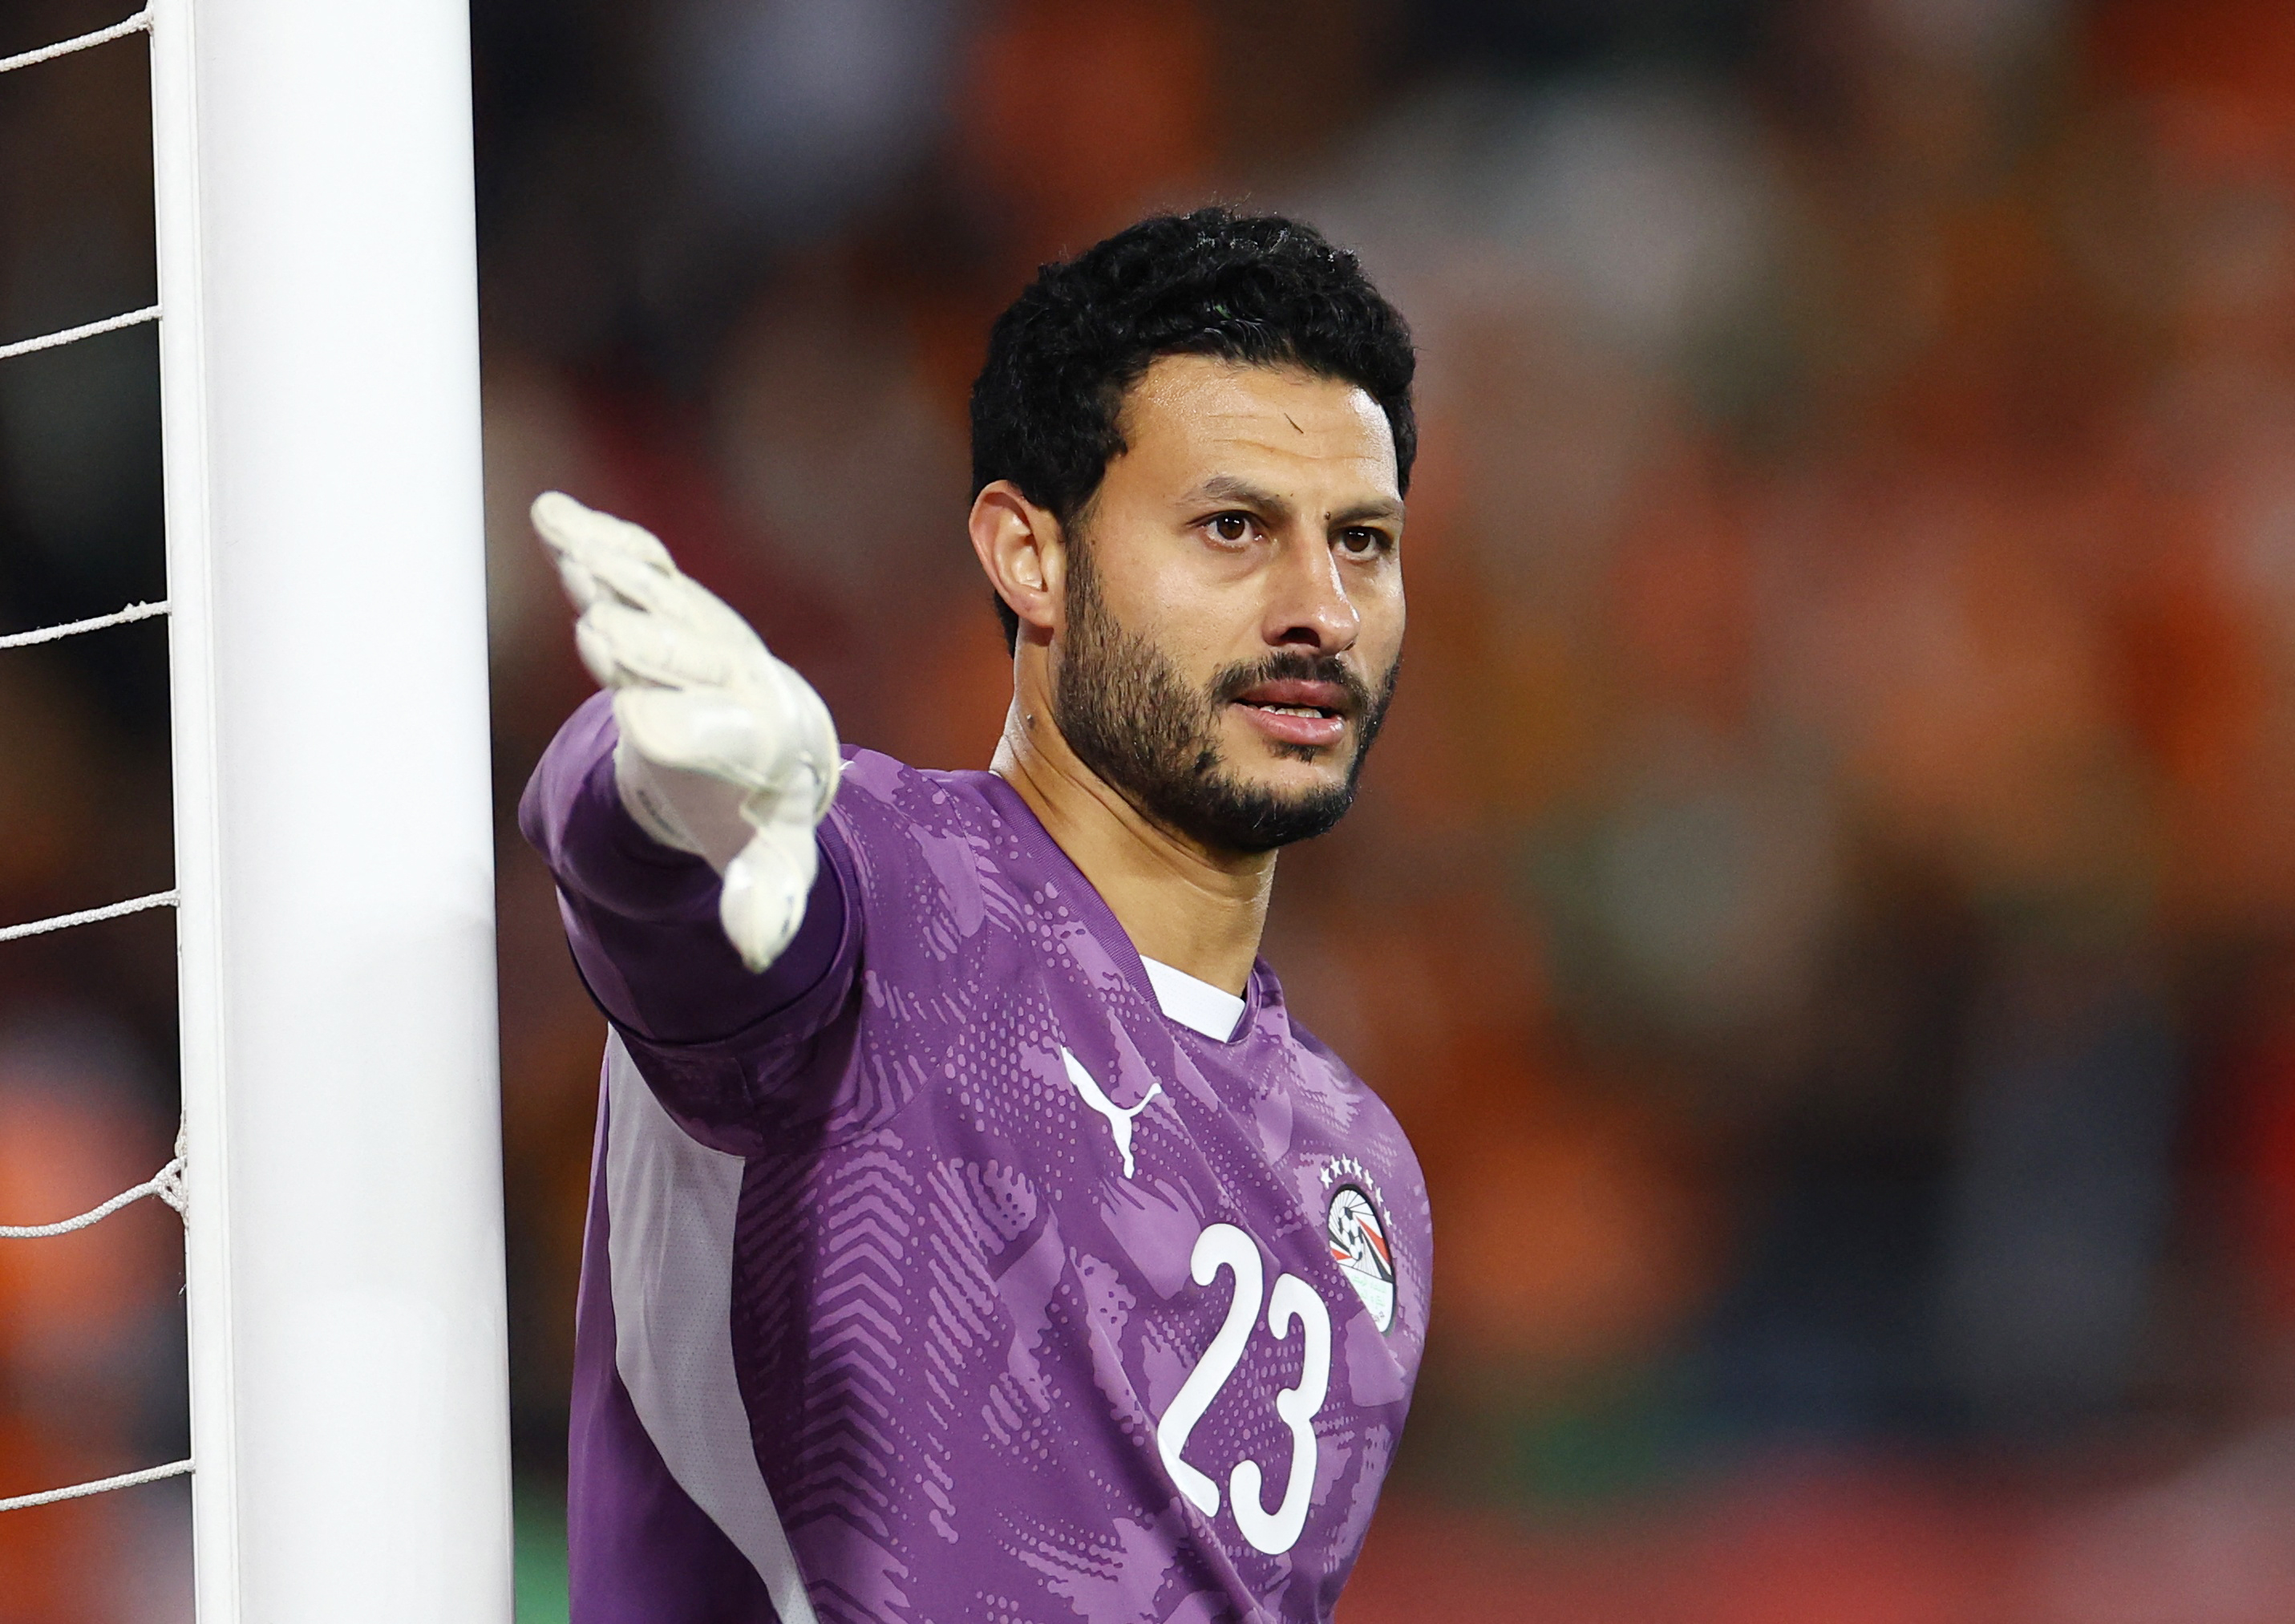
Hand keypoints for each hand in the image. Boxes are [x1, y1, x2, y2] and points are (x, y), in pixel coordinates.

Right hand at [531, 491, 839, 970]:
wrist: (773, 737)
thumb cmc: (758, 801)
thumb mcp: (769, 852)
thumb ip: (767, 894)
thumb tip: (757, 952)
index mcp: (760, 743)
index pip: (722, 735)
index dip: (684, 729)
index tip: (644, 728)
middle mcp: (733, 678)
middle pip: (685, 659)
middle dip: (647, 649)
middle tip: (600, 637)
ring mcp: (700, 632)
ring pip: (659, 600)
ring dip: (616, 576)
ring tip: (572, 548)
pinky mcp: (672, 602)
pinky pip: (640, 564)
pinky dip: (598, 538)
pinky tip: (552, 514)